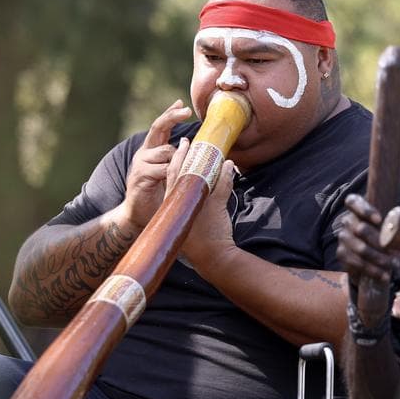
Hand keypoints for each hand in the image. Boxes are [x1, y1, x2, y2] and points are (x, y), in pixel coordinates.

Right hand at [118, 100, 193, 229]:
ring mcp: (140, 163)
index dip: (170, 114)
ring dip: (178, 157)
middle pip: (157, 128)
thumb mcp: (170, 173)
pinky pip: (161, 169)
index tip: (182, 103)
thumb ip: (179, 161)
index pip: (161, 127)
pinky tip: (174, 179)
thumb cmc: (157, 194)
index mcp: (151, 150)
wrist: (138, 214)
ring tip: (184, 171)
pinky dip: (171, 172)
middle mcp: (144, 153)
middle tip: (186, 111)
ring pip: (165, 151)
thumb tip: (197, 150)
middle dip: (172, 117)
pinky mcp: (140, 176)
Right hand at [178, 155, 237, 271]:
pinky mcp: (215, 205)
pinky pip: (222, 183)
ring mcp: (199, 202)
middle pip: (183, 169)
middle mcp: (182, 200)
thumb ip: (181, 205)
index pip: (171, 174)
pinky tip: (229, 165)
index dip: (175, 158)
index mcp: (172, 203)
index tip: (181, 146)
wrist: (210, 257)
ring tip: (216, 151)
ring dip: (210, 160)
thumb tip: (186, 190)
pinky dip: (226, 172)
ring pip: (204, 173)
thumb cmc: (195, 241)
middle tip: (192, 141)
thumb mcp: (182, 222)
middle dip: (188, 152)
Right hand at [336, 193, 396, 285]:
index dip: (365, 210)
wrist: (370, 254)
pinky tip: (383, 274)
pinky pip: (355, 262)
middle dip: (378, 242)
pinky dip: (372, 270)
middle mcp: (347, 221)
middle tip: (393, 252)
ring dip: (377, 258)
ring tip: (391, 265)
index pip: (352, 202)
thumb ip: (393, 222)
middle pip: (360, 229)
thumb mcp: (387, 223)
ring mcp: (343, 237)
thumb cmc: (383, 232)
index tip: (379, 220)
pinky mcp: (341, 253)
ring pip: (359, 248)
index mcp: (356, 207)